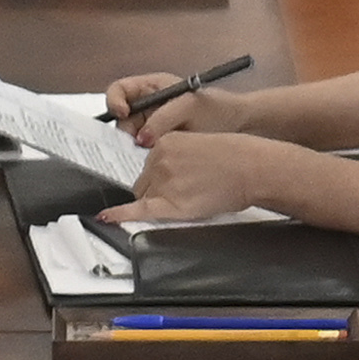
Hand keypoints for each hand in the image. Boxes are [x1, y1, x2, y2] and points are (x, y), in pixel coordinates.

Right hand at [102, 73, 248, 142]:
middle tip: (139, 141)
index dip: (115, 101)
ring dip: (136, 143)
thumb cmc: (217, 108)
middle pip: (120, 116)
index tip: (123, 114)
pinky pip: (143, 147)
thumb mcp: (188, 108)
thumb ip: (162, 119)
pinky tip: (157, 156)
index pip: (119, 90)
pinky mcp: (159, 141)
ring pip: (130, 134)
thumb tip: (140, 138)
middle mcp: (148, 104)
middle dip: (126, 129)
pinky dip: (145, 153)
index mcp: (151, 87)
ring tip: (152, 150)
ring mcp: (152, 123)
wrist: (239, 125)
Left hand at [106, 127, 310, 223]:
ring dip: (160, 201)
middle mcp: (158, 160)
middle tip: (188, 190)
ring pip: (146, 197)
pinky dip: (121, 214)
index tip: (173, 179)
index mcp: (164, 142)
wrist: (251, 168)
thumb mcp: (197, 145)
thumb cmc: (234, 158)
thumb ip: (175, 157)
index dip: (160, 177)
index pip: (149, 166)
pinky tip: (107, 217)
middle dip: (158, 190)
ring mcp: (162, 181)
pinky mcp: (170, 202)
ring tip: (192, 196)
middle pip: (144, 182)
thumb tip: (162, 176)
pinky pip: (139, 210)